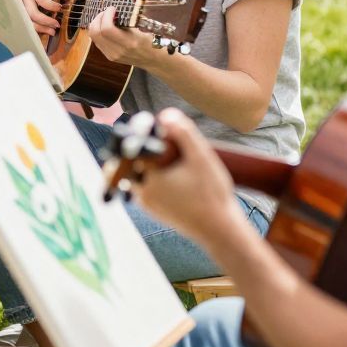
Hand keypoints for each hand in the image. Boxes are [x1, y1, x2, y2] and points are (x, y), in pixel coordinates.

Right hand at [17, 0, 65, 36]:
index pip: (41, 0)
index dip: (52, 6)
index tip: (60, 8)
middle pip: (32, 13)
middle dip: (46, 21)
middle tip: (57, 25)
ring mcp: (20, 2)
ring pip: (27, 19)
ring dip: (39, 28)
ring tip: (52, 31)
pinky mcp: (20, 7)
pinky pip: (26, 20)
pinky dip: (35, 27)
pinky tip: (44, 30)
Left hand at [87, 0, 157, 66]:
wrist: (154, 59)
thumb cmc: (153, 39)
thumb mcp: (149, 22)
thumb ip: (140, 4)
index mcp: (130, 42)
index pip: (107, 29)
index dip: (106, 15)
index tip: (113, 8)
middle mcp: (119, 51)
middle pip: (96, 32)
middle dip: (99, 17)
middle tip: (107, 11)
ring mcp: (112, 55)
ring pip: (93, 36)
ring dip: (97, 23)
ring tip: (106, 17)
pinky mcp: (109, 57)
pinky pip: (96, 41)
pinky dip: (98, 30)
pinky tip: (106, 25)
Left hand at [130, 108, 239, 244]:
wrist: (220, 231)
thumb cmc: (212, 194)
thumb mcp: (201, 158)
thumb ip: (184, 133)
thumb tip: (166, 114)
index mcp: (148, 178)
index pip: (130, 148)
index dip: (139, 134)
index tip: (151, 127)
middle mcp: (141, 192)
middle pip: (126, 163)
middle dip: (137, 149)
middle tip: (154, 140)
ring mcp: (147, 204)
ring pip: (134, 176)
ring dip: (144, 164)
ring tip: (166, 156)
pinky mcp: (155, 211)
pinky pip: (143, 188)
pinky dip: (151, 178)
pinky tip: (172, 173)